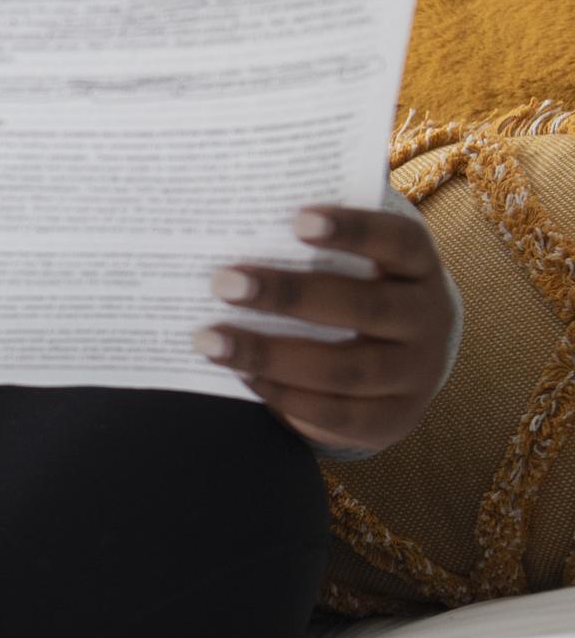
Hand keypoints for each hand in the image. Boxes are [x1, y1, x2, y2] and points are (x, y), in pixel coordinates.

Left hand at [194, 206, 454, 452]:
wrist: (401, 370)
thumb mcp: (351, 270)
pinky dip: (284, 395)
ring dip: (270, 355)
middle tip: (223, 283)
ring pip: (345, 369)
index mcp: (418, 267)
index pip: (397, 241)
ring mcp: (416, 373)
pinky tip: (242, 376)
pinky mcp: (394, 418)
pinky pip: (336, 412)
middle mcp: (427, 319)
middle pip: (363, 307)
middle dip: (289, 295)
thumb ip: (307, 253)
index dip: (353, 229)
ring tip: (210, 340)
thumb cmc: (353, 297)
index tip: (296, 219)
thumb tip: (228, 237)